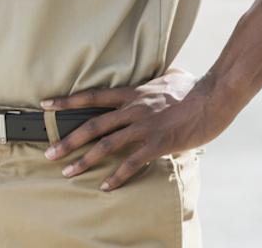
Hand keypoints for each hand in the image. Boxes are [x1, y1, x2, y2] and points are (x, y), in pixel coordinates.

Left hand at [41, 69, 229, 190]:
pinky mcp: (158, 143)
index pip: (94, 96)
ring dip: (85, 160)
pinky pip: (132, 162)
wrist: (215, 96)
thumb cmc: (196, 87)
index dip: (68, 100)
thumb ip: (159, 78)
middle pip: (93, 124)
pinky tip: (106, 186)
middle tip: (50, 153)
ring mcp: (145, 126)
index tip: (47, 105)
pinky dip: (117, 176)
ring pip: (107, 144)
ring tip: (69, 172)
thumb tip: (162, 74)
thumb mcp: (172, 76)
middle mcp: (135, 108)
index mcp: (135, 92)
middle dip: (68, 140)